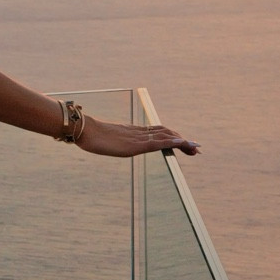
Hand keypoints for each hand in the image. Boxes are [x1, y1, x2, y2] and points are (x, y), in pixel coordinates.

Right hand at [76, 116, 197, 157]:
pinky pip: (157, 142)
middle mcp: (139, 133)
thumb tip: (109, 142)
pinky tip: (181, 143)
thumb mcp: (105, 141)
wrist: (83, 130)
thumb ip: (111, 140)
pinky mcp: (135, 144)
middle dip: (183, 141)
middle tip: (197, 149)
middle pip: (166, 133)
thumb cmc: (89, 135)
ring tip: (195, 148)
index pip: (159, 132)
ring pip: (166, 136)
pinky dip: (171, 142)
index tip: (185, 144)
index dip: (174, 137)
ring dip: (183, 142)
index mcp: (134, 132)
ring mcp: (138, 138)